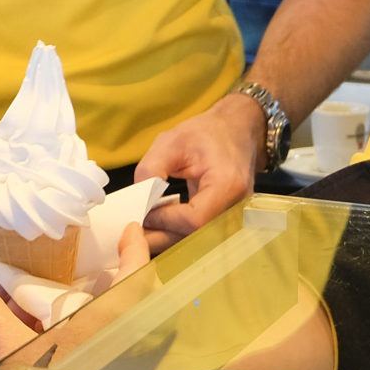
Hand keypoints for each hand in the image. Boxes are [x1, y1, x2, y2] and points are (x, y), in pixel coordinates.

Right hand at [0, 223, 150, 369]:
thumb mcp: (18, 354)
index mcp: (111, 317)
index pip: (134, 269)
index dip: (130, 245)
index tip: (124, 229)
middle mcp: (116, 333)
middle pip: (83, 293)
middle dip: (32, 292)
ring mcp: (104, 355)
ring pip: (67, 322)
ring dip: (24, 324)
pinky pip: (63, 348)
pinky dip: (33, 347)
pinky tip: (0, 361)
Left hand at [138, 91, 265, 252]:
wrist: (235, 129)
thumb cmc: (206, 132)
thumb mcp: (170, 142)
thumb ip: (150, 171)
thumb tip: (138, 202)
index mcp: (227, 184)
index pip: (194, 219)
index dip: (165, 220)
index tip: (143, 211)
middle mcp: (237, 206)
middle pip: (196, 236)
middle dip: (162, 234)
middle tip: (133, 229)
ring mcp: (235, 215)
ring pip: (197, 239)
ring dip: (167, 236)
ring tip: (142, 227)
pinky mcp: (227, 219)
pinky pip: (200, 233)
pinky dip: (177, 231)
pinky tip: (158, 224)